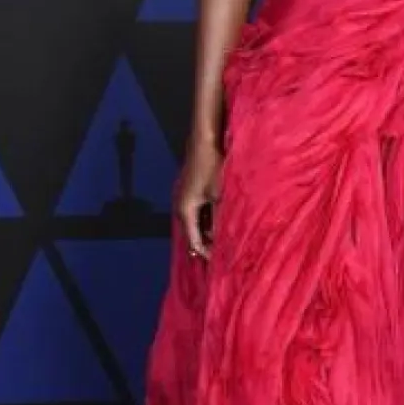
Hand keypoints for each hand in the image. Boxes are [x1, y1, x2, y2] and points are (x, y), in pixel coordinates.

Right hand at [176, 133, 223, 261]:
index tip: (218, 263)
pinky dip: (206, 219)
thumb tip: (223, 238)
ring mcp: (183, 197)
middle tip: (221, 255)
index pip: (194, 240)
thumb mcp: (220, 196)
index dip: (206, 252)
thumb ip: (219, 218)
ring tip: (222, 240)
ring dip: (207, 231)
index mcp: (186, 211)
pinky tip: (218, 221)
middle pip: (193, 232)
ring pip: (195, 221)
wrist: (204, 140)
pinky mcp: (189, 190)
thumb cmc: (213, 167)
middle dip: (206, 244)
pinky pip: (197, 211)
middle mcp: (180, 206)